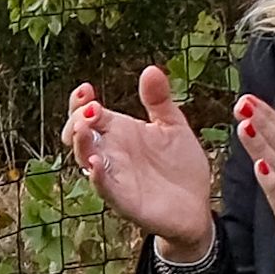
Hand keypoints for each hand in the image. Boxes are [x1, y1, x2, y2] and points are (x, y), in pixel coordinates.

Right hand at [59, 65, 217, 262]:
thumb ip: (159, 100)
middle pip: (80, 134)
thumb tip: (151, 69)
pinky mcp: (124, 201)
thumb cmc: (180, 167)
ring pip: (87, 159)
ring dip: (82, 144)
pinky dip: (97, 177)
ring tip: (85, 128)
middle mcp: (111, 154)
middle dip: (77, 120)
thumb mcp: (173, 126)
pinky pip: (105, 188)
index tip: (86, 88)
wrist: (197, 205)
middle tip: (90, 109)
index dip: (80, 102)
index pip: (88, 114)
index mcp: (119, 132)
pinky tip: (97, 164)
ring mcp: (115, 177)